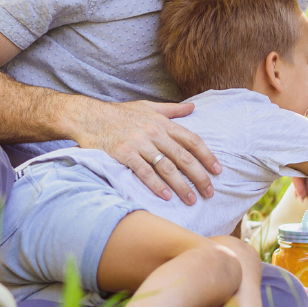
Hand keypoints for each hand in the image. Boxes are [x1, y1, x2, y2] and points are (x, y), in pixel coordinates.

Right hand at [68, 98, 219, 204]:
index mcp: (162, 122)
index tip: (218, 171)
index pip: (191, 140)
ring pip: (166, 167)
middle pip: (183, 157)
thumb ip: (172, 110)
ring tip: (191, 200)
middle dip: (199, 176)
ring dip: (181, 186)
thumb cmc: (119, 113)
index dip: (207, 156)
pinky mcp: (124, 153)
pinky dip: (156, 185)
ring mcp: (139, 143)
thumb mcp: (148, 106)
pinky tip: (166, 197)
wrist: (89, 116)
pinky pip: (144, 172)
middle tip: (209, 192)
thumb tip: (193, 108)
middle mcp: (154, 132)